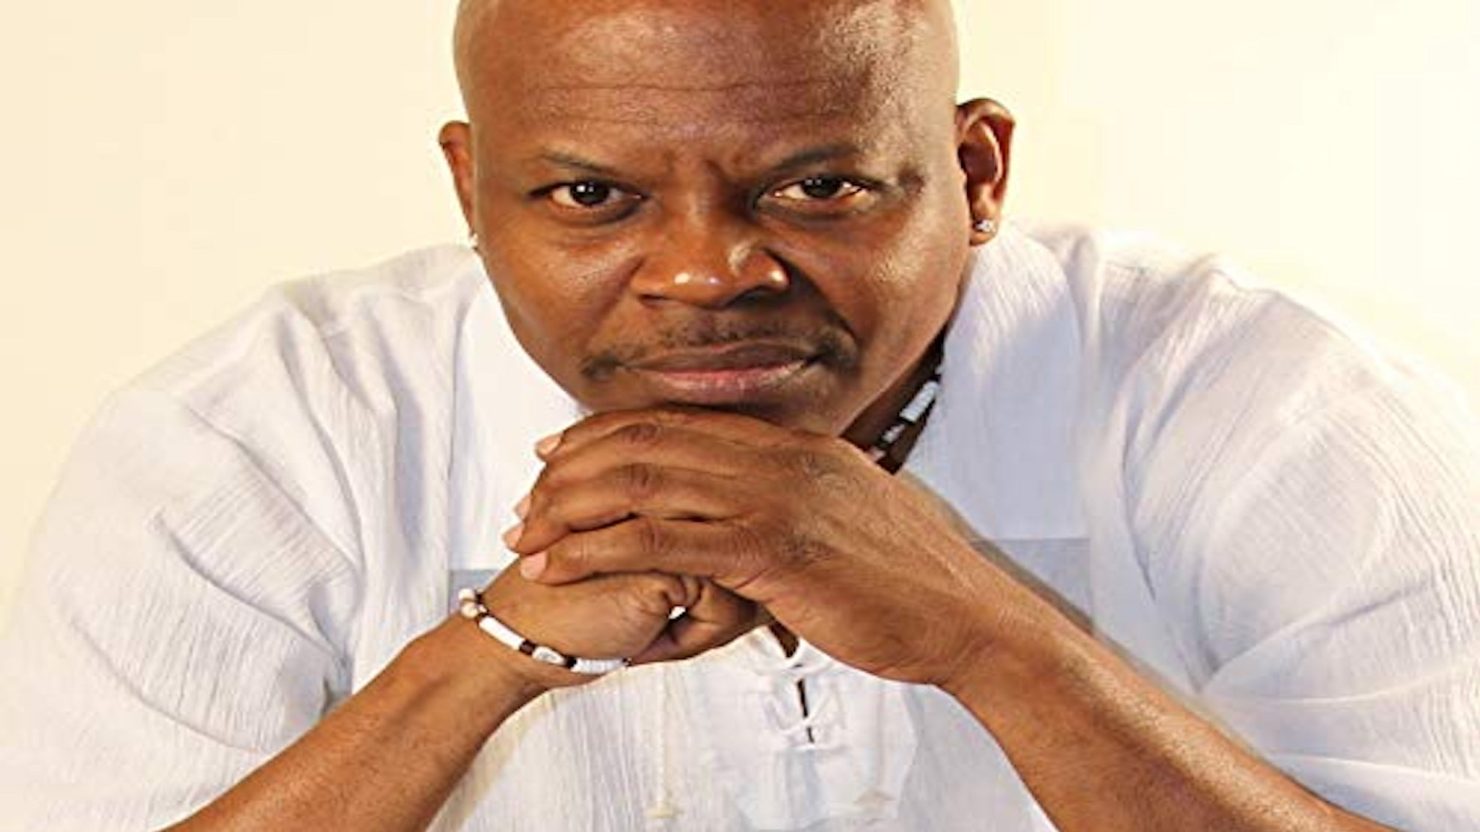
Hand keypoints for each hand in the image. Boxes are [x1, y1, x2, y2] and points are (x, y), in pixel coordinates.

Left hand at [507, 408, 1006, 687]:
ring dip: (571, 510)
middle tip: (528, 500)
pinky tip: (561, 570)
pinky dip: (596, 551)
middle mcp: (779, 455)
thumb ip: (802, 499)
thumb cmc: (913, 585)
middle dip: (574, 469)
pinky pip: (659, 538)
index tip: (560, 455)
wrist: (967, 618)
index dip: (607, 434)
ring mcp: (775, 494)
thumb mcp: (852, 519)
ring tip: (527, 538)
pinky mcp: (771, 545)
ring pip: (642, 481)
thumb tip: (766, 507)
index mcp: (796, 445)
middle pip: (647, 440)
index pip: (679, 421)